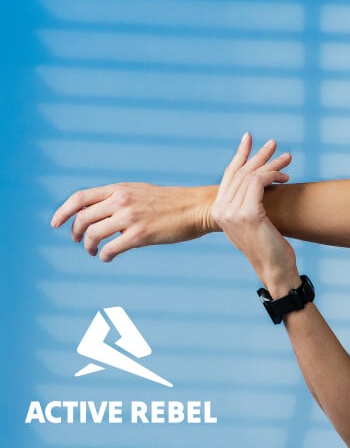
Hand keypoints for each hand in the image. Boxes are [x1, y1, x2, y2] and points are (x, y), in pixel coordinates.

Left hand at [51, 181, 223, 261]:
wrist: (197, 207)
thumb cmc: (171, 202)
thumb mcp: (140, 191)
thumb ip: (118, 198)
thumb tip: (99, 213)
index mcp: (119, 189)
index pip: (80, 198)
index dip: (62, 212)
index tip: (55, 224)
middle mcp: (121, 201)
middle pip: (83, 218)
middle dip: (76, 233)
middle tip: (80, 241)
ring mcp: (130, 218)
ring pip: (93, 234)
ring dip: (88, 246)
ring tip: (93, 251)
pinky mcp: (140, 235)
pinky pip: (111, 248)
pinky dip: (104, 256)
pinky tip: (108, 258)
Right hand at [210, 133, 297, 292]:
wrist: (274, 268)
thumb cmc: (269, 246)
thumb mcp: (253, 221)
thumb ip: (247, 204)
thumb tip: (258, 183)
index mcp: (219, 211)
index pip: (229, 175)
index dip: (240, 154)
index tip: (249, 137)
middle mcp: (221, 210)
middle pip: (240, 172)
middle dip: (258, 155)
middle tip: (274, 143)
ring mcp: (232, 212)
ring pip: (251, 176)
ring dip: (272, 164)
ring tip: (288, 157)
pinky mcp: (247, 214)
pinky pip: (259, 183)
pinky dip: (272, 175)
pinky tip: (284, 177)